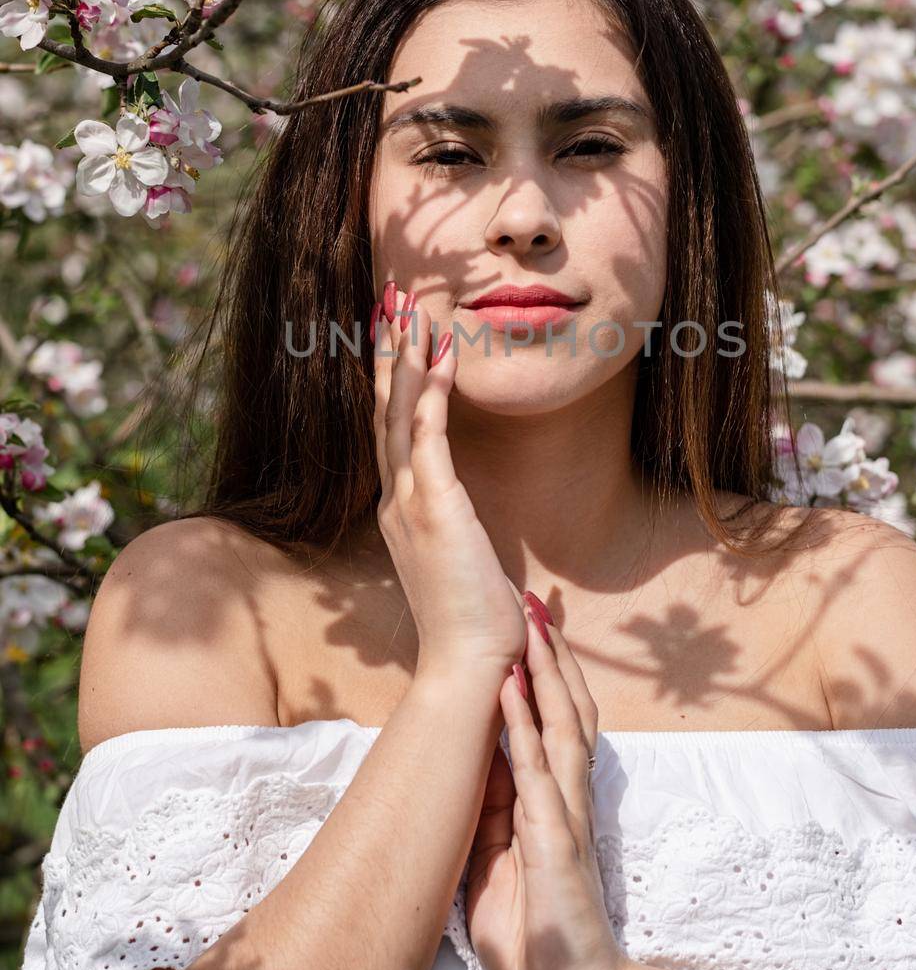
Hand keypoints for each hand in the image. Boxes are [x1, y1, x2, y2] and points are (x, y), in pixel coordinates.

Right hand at [371, 280, 527, 681]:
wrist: (469, 668)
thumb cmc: (475, 626)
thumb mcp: (465, 568)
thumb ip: (463, 542)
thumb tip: (476, 540)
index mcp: (402, 512)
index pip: (392, 432)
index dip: (391, 381)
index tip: (396, 338)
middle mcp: (397, 501)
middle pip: (385, 411)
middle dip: (388, 353)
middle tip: (390, 301)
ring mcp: (410, 503)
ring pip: (399, 414)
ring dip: (405, 358)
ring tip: (411, 309)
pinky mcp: (434, 508)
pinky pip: (428, 437)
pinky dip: (432, 392)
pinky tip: (442, 354)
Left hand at [464, 600, 629, 969]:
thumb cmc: (538, 941)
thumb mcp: (496, 871)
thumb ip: (491, 824)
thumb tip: (473, 780)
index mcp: (553, 806)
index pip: (554, 726)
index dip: (544, 677)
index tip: (528, 631)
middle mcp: (566, 799)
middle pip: (566, 711)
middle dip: (551, 656)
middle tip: (535, 602)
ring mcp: (564, 816)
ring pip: (560, 725)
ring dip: (543, 671)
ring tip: (528, 623)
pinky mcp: (555, 840)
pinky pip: (538, 770)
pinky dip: (523, 722)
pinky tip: (510, 686)